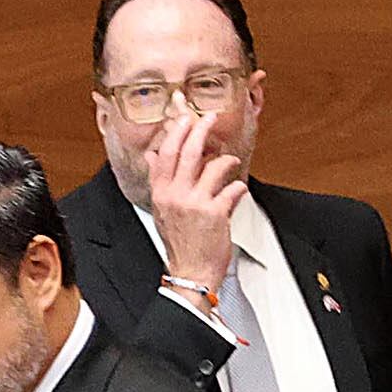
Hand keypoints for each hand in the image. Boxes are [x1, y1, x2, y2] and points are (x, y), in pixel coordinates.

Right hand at [144, 104, 246, 299]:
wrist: (190, 273)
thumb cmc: (180, 243)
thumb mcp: (162, 211)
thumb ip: (159, 182)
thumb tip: (152, 157)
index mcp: (161, 194)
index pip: (166, 154)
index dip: (177, 132)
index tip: (186, 118)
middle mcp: (175, 196)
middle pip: (189, 152)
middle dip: (202, 130)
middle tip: (211, 118)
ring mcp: (195, 204)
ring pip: (214, 166)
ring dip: (227, 160)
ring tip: (231, 162)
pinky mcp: (215, 213)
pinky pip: (233, 188)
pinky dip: (239, 188)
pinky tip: (237, 193)